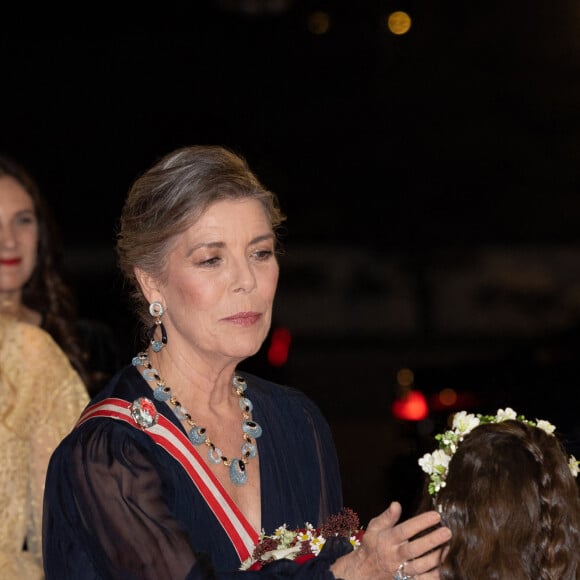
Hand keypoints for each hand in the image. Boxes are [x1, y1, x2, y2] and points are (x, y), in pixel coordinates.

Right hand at [330, 501, 450, 578]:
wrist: (366, 571)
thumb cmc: (373, 545)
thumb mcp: (375, 527)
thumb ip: (387, 517)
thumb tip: (396, 504)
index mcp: (387, 540)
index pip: (405, 530)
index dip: (421, 522)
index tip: (436, 515)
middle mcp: (395, 555)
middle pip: (415, 549)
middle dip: (432, 541)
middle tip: (447, 532)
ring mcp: (401, 570)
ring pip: (421, 566)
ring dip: (436, 557)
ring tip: (448, 546)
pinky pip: (423, 579)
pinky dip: (434, 574)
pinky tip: (443, 564)